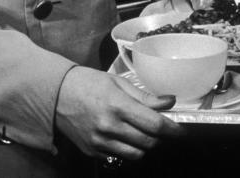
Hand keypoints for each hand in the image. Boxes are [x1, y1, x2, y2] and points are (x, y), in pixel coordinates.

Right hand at [55, 66, 183, 161]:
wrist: (57, 94)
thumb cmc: (89, 83)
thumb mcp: (118, 83)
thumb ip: (145, 96)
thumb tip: (170, 101)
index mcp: (117, 105)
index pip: (154, 124)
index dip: (173, 130)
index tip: (182, 131)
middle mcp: (109, 126)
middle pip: (148, 142)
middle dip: (160, 137)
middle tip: (160, 128)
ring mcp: (100, 142)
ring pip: (137, 154)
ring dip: (145, 145)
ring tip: (142, 132)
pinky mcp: (93, 151)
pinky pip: (120, 157)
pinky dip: (127, 149)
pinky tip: (123, 135)